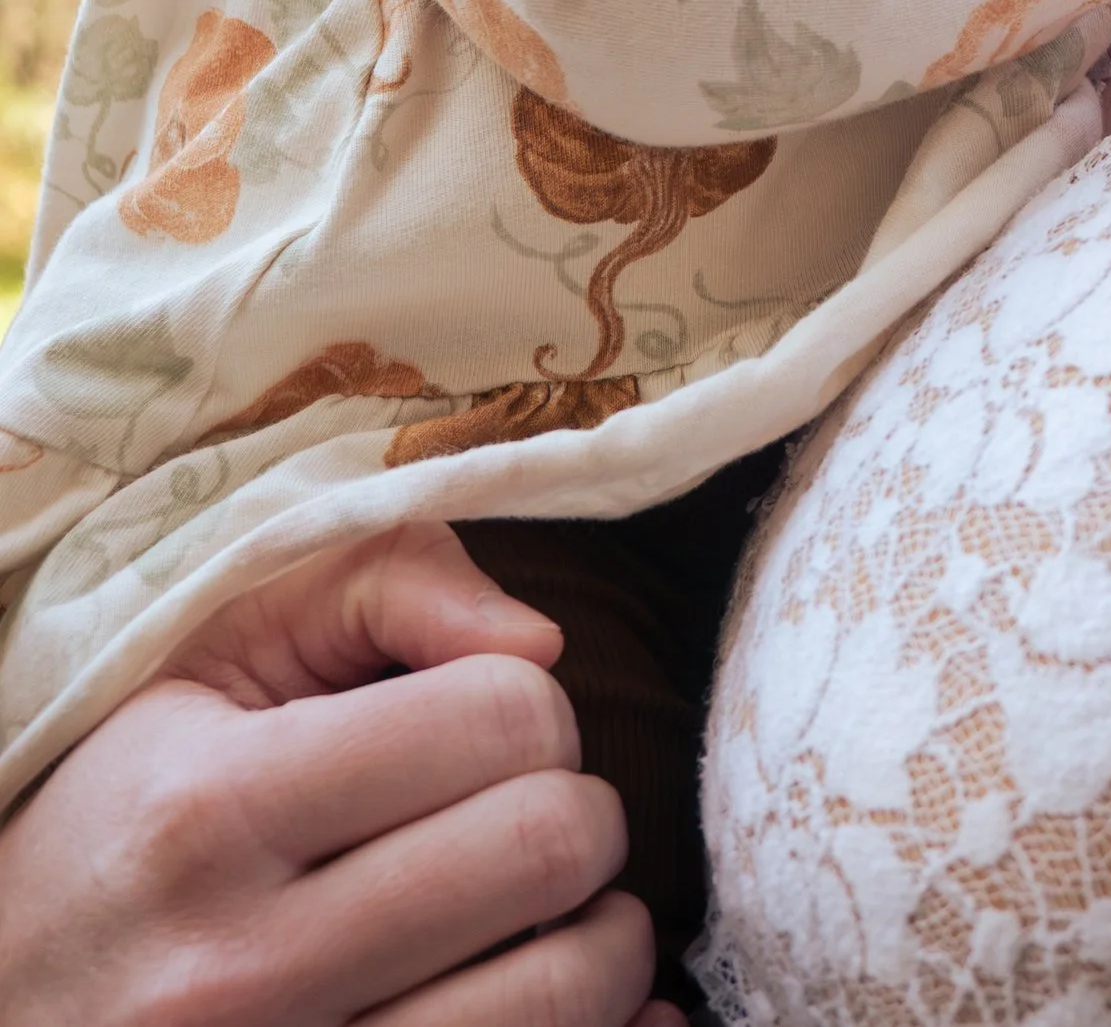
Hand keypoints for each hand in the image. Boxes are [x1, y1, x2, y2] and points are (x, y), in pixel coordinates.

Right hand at [0, 521, 672, 1026]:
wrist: (10, 1008)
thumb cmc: (126, 817)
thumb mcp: (210, 657)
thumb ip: (380, 582)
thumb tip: (540, 639)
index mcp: (213, 813)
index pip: (500, 720)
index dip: (525, 706)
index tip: (484, 729)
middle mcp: (240, 971)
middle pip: (548, 847)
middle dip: (575, 813)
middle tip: (526, 818)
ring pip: (561, 996)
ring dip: (596, 941)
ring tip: (541, 916)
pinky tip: (568, 1003)